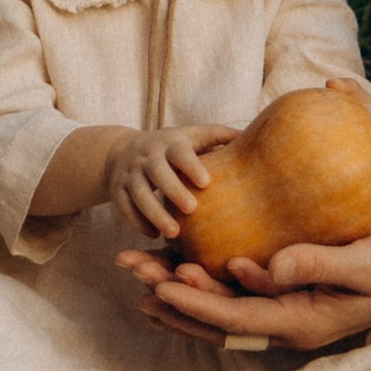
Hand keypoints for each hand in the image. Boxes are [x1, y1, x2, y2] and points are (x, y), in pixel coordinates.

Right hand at [106, 123, 237, 241]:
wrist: (121, 151)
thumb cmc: (170, 148)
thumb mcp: (191, 136)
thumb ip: (218, 136)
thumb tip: (253, 135)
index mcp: (170, 143)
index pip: (180, 152)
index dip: (192, 165)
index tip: (206, 182)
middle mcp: (148, 156)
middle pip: (158, 172)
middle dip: (173, 190)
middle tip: (192, 209)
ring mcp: (130, 173)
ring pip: (139, 193)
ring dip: (155, 213)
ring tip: (174, 233)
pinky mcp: (117, 190)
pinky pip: (125, 207)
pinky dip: (138, 222)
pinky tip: (153, 235)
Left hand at [118, 217, 370, 348]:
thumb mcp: (365, 263)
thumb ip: (317, 264)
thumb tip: (269, 267)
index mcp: (303, 322)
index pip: (236, 317)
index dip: (196, 302)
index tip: (160, 283)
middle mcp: (289, 325)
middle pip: (218, 320)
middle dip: (172, 298)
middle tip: (130, 270)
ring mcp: (289, 314)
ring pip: (223, 313)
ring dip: (180, 296)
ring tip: (139, 277)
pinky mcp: (291, 297)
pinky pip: (238, 300)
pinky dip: (206, 289)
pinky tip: (183, 271)